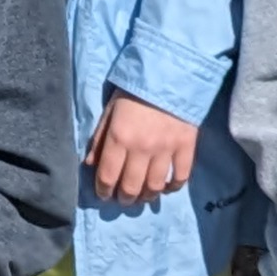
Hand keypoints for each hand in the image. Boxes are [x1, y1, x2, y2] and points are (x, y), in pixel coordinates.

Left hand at [83, 92, 198, 212]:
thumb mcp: (109, 112)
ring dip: (147, 197)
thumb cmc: (134, 93)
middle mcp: (141, 148)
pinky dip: (173, 187)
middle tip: (123, 199)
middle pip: (131, 187)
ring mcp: (166, 149)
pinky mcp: (186, 147)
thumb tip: (90, 164)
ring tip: (143, 197)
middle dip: (124, 199)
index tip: (104, 195)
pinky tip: (166, 188)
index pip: (107, 175)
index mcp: (119, 138)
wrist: (169, 76)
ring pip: (155, 186)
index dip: (103, 191)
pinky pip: (181, 176)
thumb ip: (99, 139)